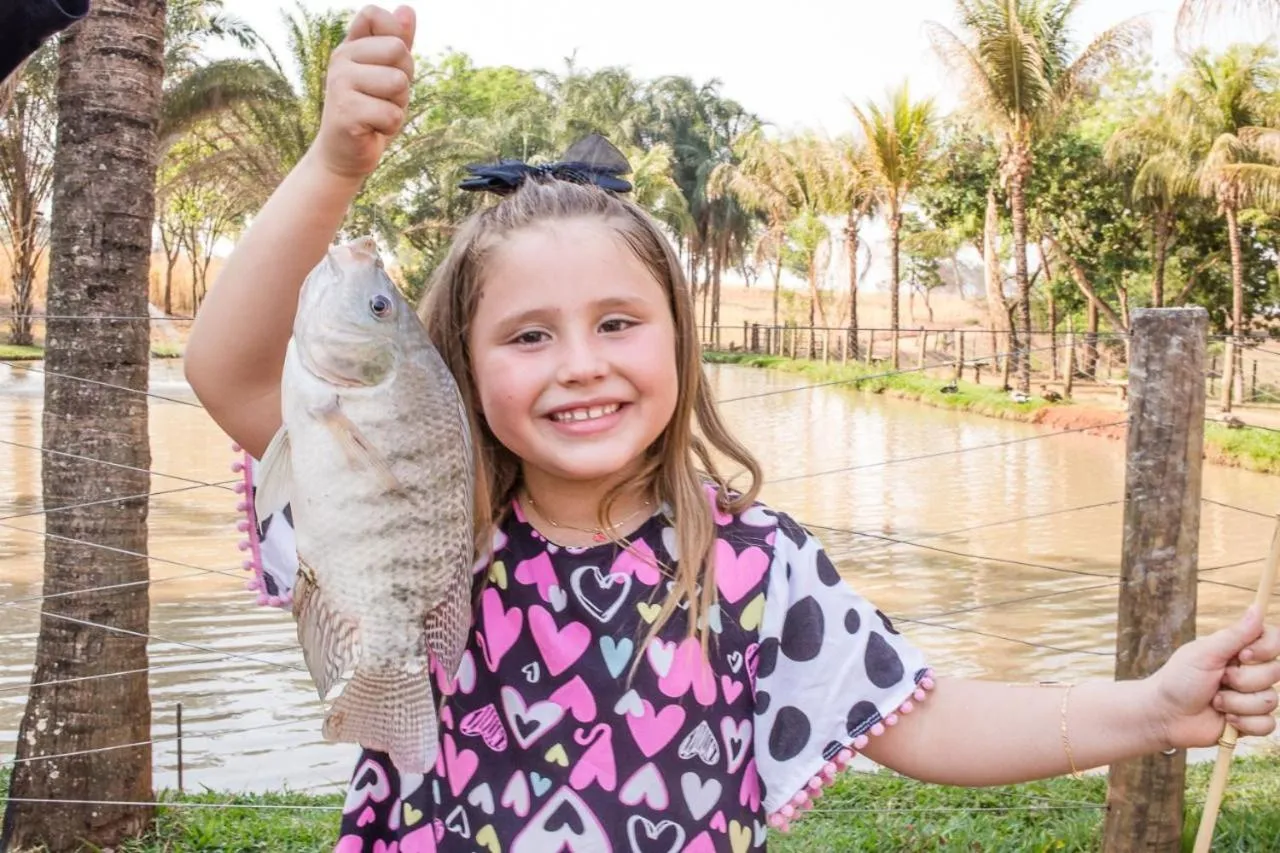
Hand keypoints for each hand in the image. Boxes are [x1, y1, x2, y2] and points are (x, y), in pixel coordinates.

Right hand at [311, 5, 415, 180]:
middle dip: (404, 80)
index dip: (396, 39)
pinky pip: (392, 114)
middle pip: (399, 50)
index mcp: (350, 46)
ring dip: (397, 105)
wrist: (344, 154)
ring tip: (376, 114)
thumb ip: (397, 41)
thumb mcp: (388, 73)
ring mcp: (339, 84)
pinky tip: (371, 129)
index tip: (387, 65)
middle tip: (383, 98)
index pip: (376, 15)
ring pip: (398, 83)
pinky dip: (390, 127)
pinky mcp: (346, 112)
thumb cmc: (370, 111)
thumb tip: (407, 9)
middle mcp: (341, 59)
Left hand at [1149, 606, 1279, 749]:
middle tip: (1218, 680)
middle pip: (1276, 672)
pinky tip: (1225, 719)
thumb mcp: (1205, 653)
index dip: (1265, 650)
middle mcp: (1250, 672)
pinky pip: (1267, 724)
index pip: (1275, 641)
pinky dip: (1244, 723)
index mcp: (1239, 650)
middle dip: (1243, 680)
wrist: (1165, 715)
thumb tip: (1257, 609)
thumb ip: (1235, 635)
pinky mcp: (1251, 721)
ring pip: (1270, 700)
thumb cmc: (1179, 679)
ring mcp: (1252, 697)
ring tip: (1215, 702)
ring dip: (1238, 703)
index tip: (1242, 655)